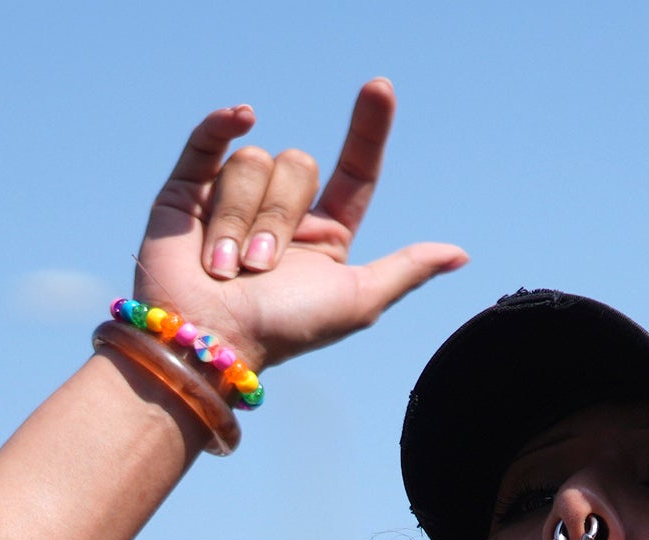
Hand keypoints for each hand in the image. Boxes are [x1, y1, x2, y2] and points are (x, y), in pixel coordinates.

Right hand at [133, 79, 465, 375]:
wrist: (208, 343)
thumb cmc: (283, 330)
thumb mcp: (357, 301)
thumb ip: (406, 270)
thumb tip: (460, 254)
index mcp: (325, 236)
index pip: (356, 171)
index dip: (369, 128)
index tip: (380, 87)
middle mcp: (280, 213)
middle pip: (298, 164)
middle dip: (280, 216)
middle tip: (261, 267)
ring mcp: (233, 198)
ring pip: (255, 159)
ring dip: (240, 218)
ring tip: (225, 265)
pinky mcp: (187, 190)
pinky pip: (209, 141)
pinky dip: (220, 127)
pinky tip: (240, 117)